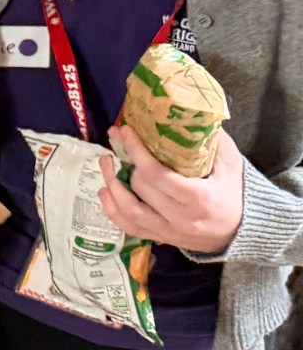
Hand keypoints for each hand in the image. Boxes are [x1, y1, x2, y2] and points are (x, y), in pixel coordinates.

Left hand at [98, 125, 245, 255]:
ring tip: (104, 162)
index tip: (124, 131)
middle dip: (124, 163)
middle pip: (141, 189)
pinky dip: (112, 209)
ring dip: (111, 185)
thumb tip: (191, 111)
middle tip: (115, 142)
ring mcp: (169, 231)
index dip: (136, 152)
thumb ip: (213, 140)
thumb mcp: (231, 164)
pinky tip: (105, 191)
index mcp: (199, 198)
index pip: (157, 175)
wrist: (244, 232)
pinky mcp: (161, 238)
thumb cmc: (236, 193)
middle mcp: (181, 218)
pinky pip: (129, 227)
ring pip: (129, 211)